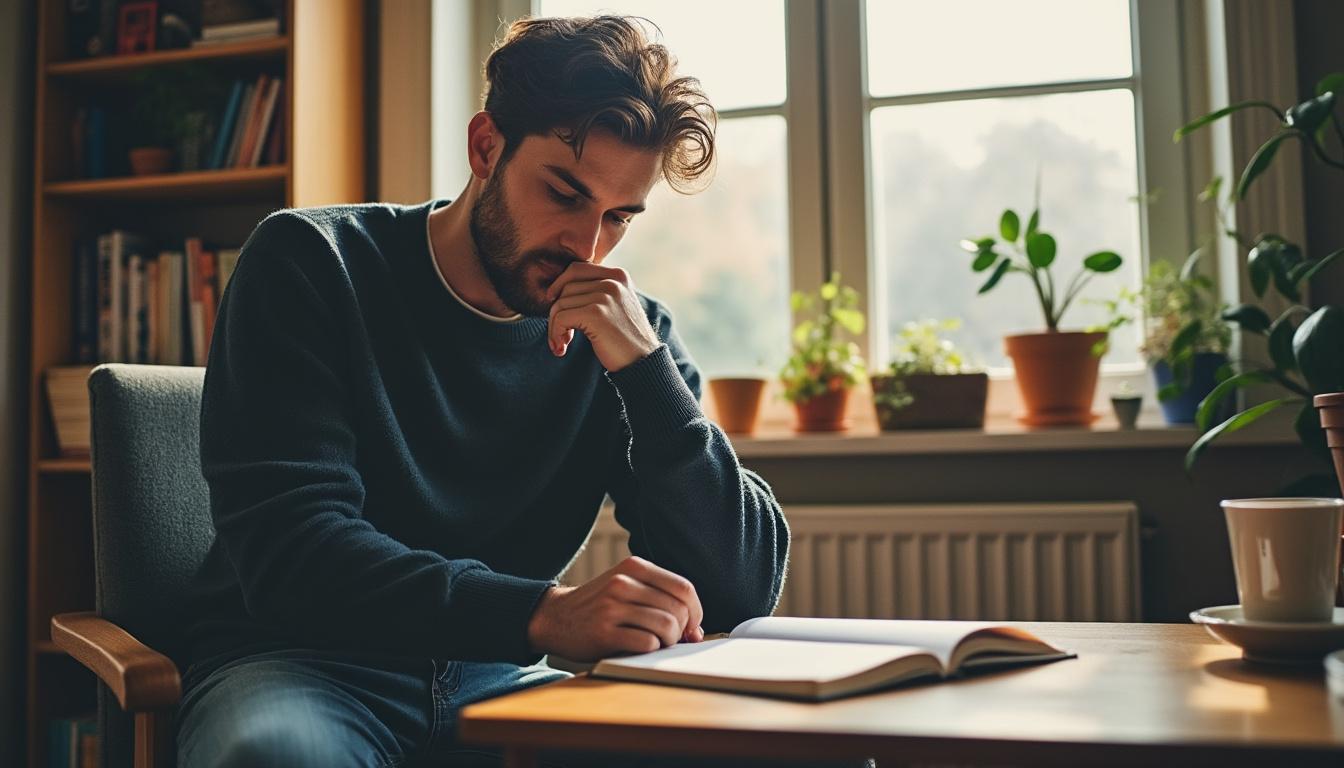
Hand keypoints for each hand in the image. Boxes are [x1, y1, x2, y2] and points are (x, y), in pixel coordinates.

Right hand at [527, 556, 705, 661]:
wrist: (555, 617)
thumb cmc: (599, 606)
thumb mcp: (627, 588)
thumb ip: (660, 599)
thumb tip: (696, 632)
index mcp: (634, 567)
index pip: (684, 588)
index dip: (696, 612)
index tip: (692, 626)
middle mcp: (623, 583)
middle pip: (678, 609)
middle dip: (683, 630)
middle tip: (673, 639)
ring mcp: (612, 607)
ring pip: (665, 626)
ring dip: (668, 641)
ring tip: (657, 643)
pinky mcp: (603, 633)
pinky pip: (646, 643)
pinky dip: (651, 650)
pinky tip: (640, 647)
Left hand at [546, 263, 660, 371]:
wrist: (643, 363)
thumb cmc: (625, 339)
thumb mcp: (615, 306)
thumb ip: (595, 292)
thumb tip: (555, 291)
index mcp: (618, 275)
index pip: (575, 269)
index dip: (558, 287)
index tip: (555, 308)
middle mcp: (613, 281)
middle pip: (565, 288)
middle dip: (556, 312)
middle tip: (560, 334)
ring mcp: (605, 296)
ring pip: (560, 304)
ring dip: (554, 327)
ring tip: (562, 344)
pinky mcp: (596, 313)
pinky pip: (561, 318)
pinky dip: (555, 334)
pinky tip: (562, 348)